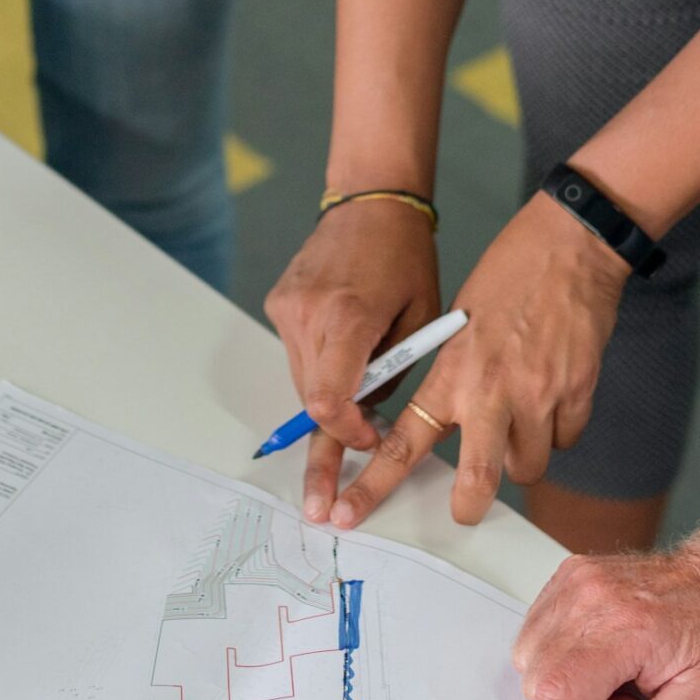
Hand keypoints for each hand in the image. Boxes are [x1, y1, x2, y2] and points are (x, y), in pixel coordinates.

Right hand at [264, 200, 441, 524]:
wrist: (372, 200)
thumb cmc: (407, 257)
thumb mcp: (422, 317)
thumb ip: (396, 371)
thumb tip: (377, 423)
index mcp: (348, 317)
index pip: (328, 401)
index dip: (346, 435)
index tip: (369, 443)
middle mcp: (307, 314)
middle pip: (310, 400)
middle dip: (329, 439)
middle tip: (324, 500)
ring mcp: (287, 307)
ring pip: (302, 380)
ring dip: (327, 399)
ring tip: (359, 399)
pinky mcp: (278, 301)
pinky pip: (297, 353)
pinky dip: (320, 366)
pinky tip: (344, 352)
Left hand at [326, 195, 627, 531]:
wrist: (569, 246)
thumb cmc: (509, 273)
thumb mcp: (457, 322)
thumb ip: (451, 377)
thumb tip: (448, 421)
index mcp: (451, 372)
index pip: (404, 441)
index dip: (374, 484)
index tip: (350, 511)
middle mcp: (492, 392)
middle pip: (479, 480)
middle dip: (468, 506)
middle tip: (464, 510)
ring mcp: (539, 396)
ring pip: (529, 466)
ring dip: (521, 456)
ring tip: (520, 421)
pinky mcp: (578, 394)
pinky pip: (565, 440)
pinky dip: (557, 430)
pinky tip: (553, 396)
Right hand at [512, 524, 699, 699]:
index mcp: (627, 629)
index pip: (558, 694)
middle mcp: (590, 598)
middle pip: (541, 683)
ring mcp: (575, 582)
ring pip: (531, 660)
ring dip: (567, 687)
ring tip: (620, 677)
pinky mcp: (568, 577)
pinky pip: (536, 634)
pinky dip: (561, 659)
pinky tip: (602, 656)